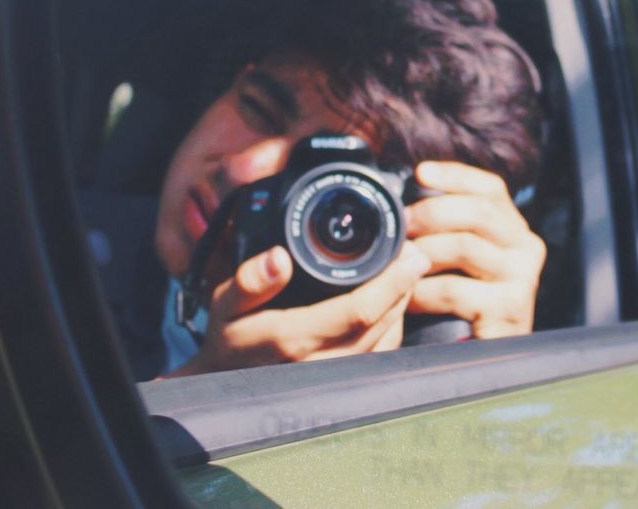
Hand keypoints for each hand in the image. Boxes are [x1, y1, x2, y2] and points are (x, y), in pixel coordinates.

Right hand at [163, 242, 430, 376]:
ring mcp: (333, 378)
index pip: (358, 312)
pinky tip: (393, 302)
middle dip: (404, 287)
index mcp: (293, 339)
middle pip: (382, 323)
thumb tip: (278, 257)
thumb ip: (250, 280)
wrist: (222, 382)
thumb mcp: (225, 304)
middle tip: (414, 254)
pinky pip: (380, 354)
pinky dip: (393, 325)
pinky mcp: (341, 383)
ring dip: (402, 305)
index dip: (392, 283)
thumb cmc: (228, 339)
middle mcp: (320, 363)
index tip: (410, 255)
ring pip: (386, 339)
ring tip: (407, 273)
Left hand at [406, 161, 545, 338]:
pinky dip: (424, 292)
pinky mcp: (510, 308)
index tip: (421, 173)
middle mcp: (527, 249)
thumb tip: (409, 195)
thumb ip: (450, 229)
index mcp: (515, 232)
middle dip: (432, 212)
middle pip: (478, 211)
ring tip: (399, 263)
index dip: (456, 175)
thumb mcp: (461, 262)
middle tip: (401, 225)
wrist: (486, 367)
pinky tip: (409, 299)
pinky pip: (455, 289)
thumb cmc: (465, 311)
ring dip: (423, 253)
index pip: (491, 189)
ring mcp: (523, 278)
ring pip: (464, 246)